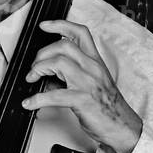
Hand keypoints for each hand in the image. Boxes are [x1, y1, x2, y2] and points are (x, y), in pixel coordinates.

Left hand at [22, 19, 142, 152]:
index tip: (44, 26)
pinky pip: (54, 95)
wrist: (122, 127)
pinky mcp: (82, 99)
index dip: (60, 25)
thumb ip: (72, 74)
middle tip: (35, 66)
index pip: (80, 33)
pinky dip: (37, 99)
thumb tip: (48, 74)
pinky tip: (30, 103)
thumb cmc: (108, 107)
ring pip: (58, 63)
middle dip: (42, 54)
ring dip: (38, 69)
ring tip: (32, 79)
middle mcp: (92, 68)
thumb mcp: (92, 83)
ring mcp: (88, 82)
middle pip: (63, 46)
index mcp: (95, 62)